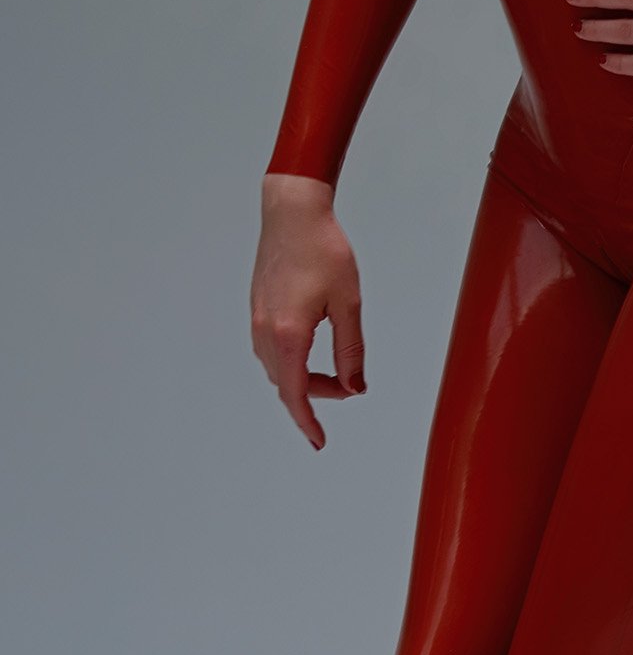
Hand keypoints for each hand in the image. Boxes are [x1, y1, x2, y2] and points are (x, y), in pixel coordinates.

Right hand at [251, 174, 364, 451]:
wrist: (292, 211)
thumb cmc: (324, 250)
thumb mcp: (348, 303)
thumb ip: (351, 350)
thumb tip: (354, 387)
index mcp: (289, 334)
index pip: (297, 393)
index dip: (308, 422)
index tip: (319, 442)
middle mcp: (265, 331)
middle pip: (287, 385)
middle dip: (316, 397)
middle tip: (350, 387)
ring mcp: (257, 320)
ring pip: (277, 369)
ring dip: (304, 379)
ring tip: (336, 373)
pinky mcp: (257, 309)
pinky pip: (270, 351)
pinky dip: (291, 363)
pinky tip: (311, 353)